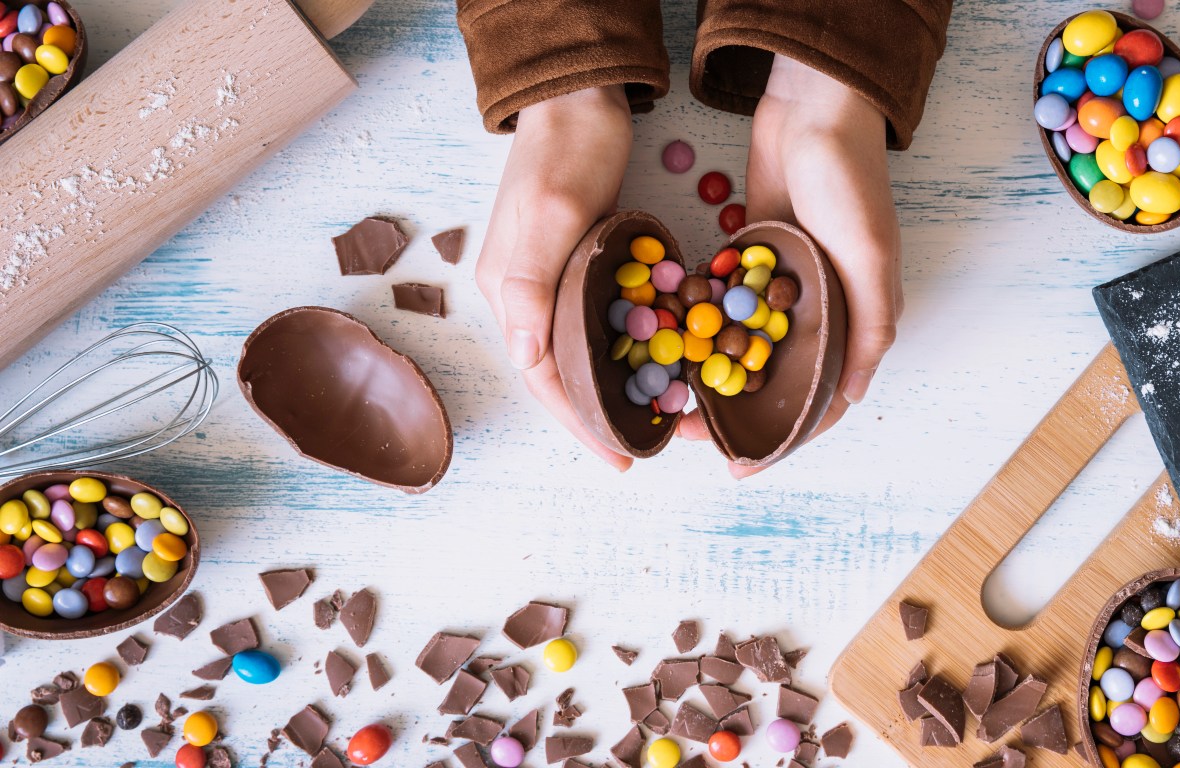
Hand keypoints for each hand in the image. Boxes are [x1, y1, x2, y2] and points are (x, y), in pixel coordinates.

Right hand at [475, 86, 635, 470]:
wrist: (577, 96)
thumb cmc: (566, 150)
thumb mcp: (553, 214)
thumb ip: (533, 284)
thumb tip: (524, 358)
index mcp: (508, 291)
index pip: (540, 377)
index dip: (579, 423)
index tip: (620, 457)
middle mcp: (521, 293)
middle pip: (556, 373)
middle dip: (595, 415)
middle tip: (643, 444)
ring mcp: (547, 277)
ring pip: (575, 350)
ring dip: (608, 386)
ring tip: (648, 414)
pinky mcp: (574, 260)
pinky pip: (594, 320)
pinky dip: (620, 348)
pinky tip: (650, 360)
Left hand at [680, 54, 903, 477]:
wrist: (813, 110)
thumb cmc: (851, 182)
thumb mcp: (870, 255)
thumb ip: (869, 325)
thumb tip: (854, 396)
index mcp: (853, 319)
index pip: (819, 399)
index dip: (782, 437)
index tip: (739, 466)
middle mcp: (816, 310)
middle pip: (771, 381)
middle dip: (731, 412)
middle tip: (685, 431)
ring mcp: (778, 286)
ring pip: (740, 347)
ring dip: (708, 374)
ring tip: (667, 398)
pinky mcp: (748, 258)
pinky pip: (720, 304)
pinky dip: (697, 325)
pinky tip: (663, 345)